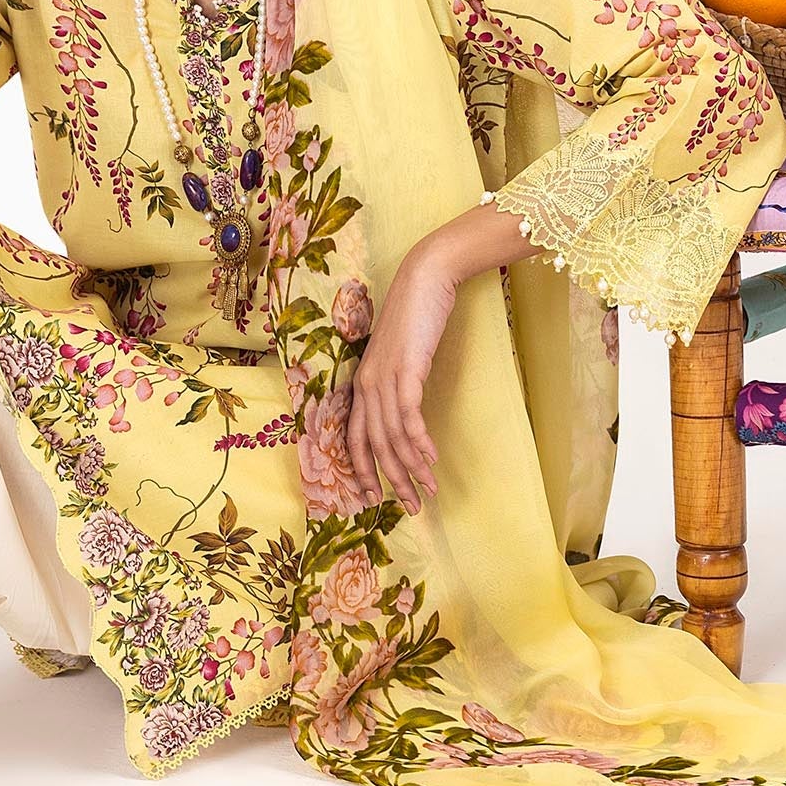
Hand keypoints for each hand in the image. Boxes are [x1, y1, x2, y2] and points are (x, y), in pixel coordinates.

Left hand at [347, 237, 460, 515]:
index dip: (364, 471)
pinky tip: (431, 458)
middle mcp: (367, 383)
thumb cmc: (416, 316)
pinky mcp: (406, 368)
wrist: (425, 278)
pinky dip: (419, 441)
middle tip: (412, 507)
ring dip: (411, 467)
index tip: (377, 499)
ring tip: (429, 490)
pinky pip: (409, 415)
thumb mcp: (401, 355)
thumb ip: (399, 383)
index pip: (355, 438)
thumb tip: (407, 413)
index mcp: (363, 382)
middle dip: (393, 480)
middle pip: (374, 445)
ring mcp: (384, 376)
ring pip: (392, 436)